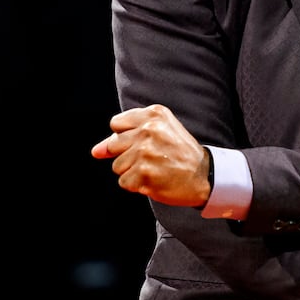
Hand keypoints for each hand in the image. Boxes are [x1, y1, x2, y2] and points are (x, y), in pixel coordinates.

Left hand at [91, 104, 211, 206]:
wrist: (204, 176)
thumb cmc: (180, 153)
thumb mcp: (160, 131)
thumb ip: (125, 136)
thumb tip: (95, 151)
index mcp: (154, 114)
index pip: (116, 124)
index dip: (126, 137)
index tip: (143, 143)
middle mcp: (149, 130)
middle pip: (114, 145)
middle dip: (127, 156)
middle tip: (151, 158)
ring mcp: (145, 152)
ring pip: (117, 166)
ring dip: (132, 172)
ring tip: (155, 169)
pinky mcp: (144, 173)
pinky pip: (124, 182)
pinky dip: (137, 185)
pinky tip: (154, 180)